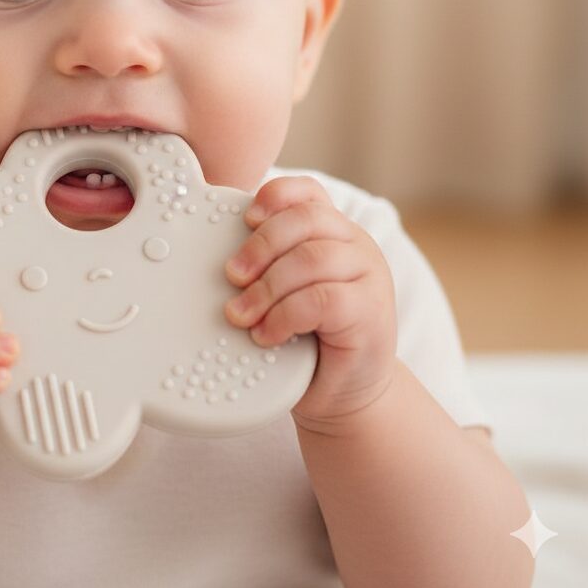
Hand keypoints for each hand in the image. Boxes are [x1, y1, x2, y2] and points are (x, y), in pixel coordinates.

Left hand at [222, 176, 396, 432]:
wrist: (343, 395)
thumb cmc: (305, 340)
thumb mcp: (284, 292)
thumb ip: (265, 265)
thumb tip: (215, 256)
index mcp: (333, 232)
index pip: (308, 192)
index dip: (276, 195)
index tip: (246, 218)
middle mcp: (356, 246)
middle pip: (306, 220)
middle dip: (260, 245)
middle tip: (231, 276)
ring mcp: (370, 277)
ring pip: (312, 259)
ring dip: (267, 287)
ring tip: (241, 315)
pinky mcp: (372, 312)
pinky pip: (322, 299)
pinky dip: (285, 316)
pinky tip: (267, 334)